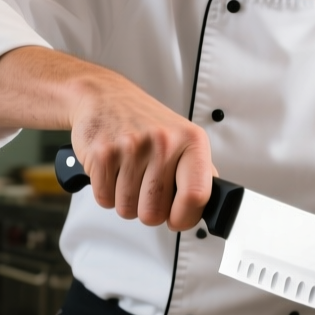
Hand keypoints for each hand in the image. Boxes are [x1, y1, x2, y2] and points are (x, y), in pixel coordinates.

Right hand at [69, 69, 213, 231]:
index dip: (185, 217)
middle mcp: (163, 142)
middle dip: (149, 211)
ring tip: (129, 175)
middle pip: (155, 213)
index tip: (178, 218)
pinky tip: (114, 171)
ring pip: (128, 210)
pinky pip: (105, 199)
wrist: (105, 97)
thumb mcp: (183, 138)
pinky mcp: (102, 154)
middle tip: (147, 190)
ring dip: (127, 201)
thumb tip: (212, 206)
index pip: (196, 196)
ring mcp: (131, 147)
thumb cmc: (145, 121)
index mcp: (191, 141)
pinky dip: (107, 192)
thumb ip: (199, 172)